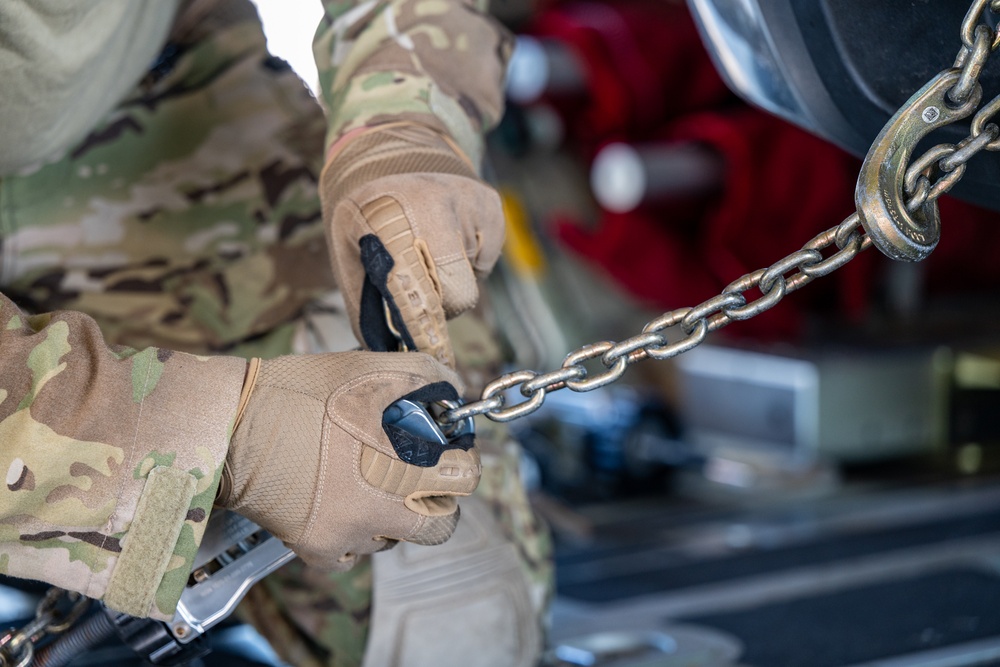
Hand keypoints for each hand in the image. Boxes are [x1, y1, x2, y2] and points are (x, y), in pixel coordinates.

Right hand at [217, 351, 479, 569]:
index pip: (465, 479)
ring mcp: (352, 535)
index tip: (446, 453)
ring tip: (362, 482)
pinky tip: (334, 503)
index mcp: (405, 462)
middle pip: (440, 524)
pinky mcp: (319, 551)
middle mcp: (386, 508)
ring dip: (389, 517)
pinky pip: (352, 554)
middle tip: (417, 480)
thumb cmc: (302, 392)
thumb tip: (451, 393)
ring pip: (394, 539)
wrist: (233, 426)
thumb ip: (425, 377)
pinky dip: (350, 535)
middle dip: (435, 501)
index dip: (460, 462)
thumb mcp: (372, 367)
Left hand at [320, 123, 504, 366]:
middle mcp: (435, 205)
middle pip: (459, 296)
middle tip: (420, 288)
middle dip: (441, 305)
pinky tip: (446, 234)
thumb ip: (364, 303)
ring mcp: (469, 203)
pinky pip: (485, 260)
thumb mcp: (347, 250)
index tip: (437, 363)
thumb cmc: (365, 212)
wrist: (393, 148)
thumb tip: (385, 354)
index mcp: (390, 218)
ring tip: (427, 246)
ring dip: (450, 278)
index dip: (427, 334)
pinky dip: (467, 259)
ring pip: (473, 281)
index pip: (418, 294)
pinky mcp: (492, 206)